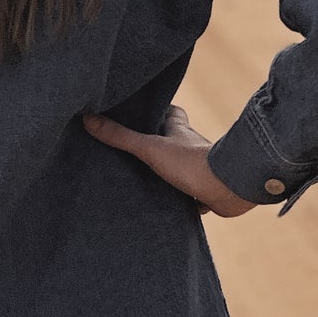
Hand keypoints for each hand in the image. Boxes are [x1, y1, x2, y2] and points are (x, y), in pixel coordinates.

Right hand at [82, 103, 255, 217]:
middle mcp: (190, 147)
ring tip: (141, 179)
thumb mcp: (150, 147)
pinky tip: (164, 205)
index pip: (171, 112)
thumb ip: (121, 137)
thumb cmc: (192, 162)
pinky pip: (187, 194)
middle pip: (172, 140)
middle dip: (157, 144)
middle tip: (134, 149)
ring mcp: (198, 169)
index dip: (158, 111)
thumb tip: (88, 119)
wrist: (229, 188)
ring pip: (179, 167)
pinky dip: (178, 198)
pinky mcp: (204, 192)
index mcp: (180, 130)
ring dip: (165, 173)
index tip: (141, 113)